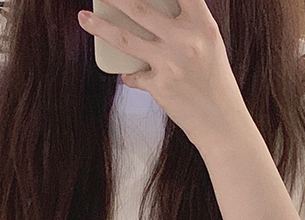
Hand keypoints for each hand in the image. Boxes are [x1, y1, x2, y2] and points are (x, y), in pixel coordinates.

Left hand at [76, 0, 248, 149]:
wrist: (221, 122)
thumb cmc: (214, 82)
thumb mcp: (208, 45)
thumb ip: (185, 26)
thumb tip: (148, 15)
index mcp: (202, 24)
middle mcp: (185, 39)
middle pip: (139, 7)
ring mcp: (170, 62)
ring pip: (125, 38)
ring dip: (100, 26)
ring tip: (83, 17)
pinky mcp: (159, 86)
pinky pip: (133, 75)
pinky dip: (130, 75)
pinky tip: (131, 75)